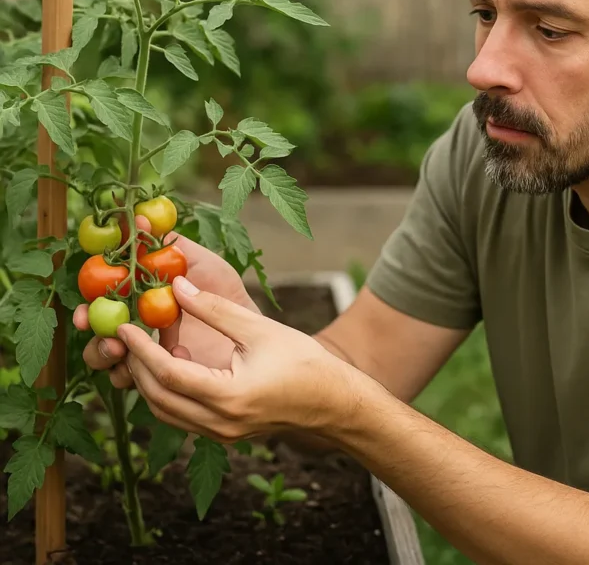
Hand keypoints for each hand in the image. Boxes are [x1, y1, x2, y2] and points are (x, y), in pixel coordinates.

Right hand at [73, 216, 259, 387]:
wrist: (252, 327)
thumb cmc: (226, 290)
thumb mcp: (201, 262)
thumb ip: (170, 245)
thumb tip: (140, 217)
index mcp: (138, 297)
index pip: (101, 301)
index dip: (87, 304)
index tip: (83, 308)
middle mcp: (137, 325)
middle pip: (99, 334)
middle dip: (93, 338)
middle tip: (105, 338)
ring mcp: (148, 352)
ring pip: (111, 360)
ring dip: (106, 358)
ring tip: (121, 352)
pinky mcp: (163, 374)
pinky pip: (137, 381)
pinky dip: (136, 376)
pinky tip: (160, 364)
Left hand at [118, 276, 360, 442]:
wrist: (333, 402)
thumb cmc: (304, 362)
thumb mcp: (259, 329)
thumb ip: (216, 309)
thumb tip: (177, 285)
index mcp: (228, 397)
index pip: (167, 373)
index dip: (141, 348)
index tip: (124, 325)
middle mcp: (218, 423)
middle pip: (158, 398)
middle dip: (137, 365)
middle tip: (128, 334)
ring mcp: (221, 434)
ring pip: (166, 411)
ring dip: (150, 381)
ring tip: (147, 348)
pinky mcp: (225, 433)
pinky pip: (183, 416)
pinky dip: (169, 392)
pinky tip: (175, 366)